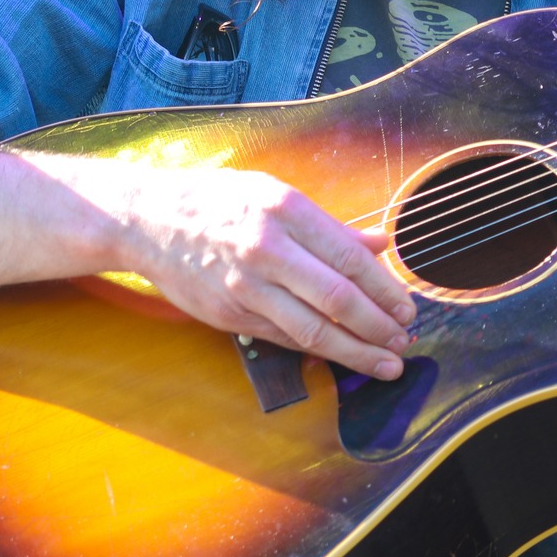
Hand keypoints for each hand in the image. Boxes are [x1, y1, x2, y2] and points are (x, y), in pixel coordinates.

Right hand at [114, 166, 415, 378]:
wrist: (148, 220)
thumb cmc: (219, 200)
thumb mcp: (276, 193)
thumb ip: (331, 226)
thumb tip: (380, 245)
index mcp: (286, 210)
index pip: (350, 258)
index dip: (385, 289)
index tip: (408, 307)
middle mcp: (267, 249)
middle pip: (337, 299)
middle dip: (379, 326)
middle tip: (404, 340)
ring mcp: (245, 286)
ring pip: (312, 330)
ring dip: (356, 351)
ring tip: (385, 362)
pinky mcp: (229, 314)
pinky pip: (283, 338)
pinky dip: (317, 351)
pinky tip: (341, 357)